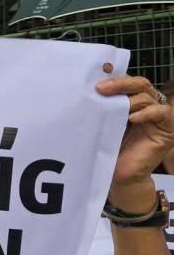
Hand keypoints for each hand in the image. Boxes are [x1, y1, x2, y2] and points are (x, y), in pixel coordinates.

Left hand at [97, 74, 173, 208]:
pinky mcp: (168, 129)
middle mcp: (148, 106)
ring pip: (148, 97)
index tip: (95, 82)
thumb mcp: (105, 123)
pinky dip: (146, 113)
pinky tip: (132, 118)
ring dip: (130, 100)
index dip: (115, 79)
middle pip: (140, 85)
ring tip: (114, 107)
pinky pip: (162, 113)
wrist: (120, 175)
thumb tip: (90, 89)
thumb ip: (105, 107)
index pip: (129, 83)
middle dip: (120, 84)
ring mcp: (159, 117)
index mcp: (133, 102)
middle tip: (101, 88)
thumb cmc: (110, 149)